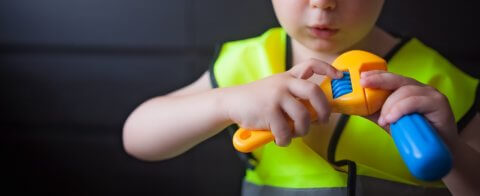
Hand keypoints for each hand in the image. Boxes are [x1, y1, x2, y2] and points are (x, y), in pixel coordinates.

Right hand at [222, 59, 342, 145]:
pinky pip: (286, 131)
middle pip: (314, 92)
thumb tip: (317, 111)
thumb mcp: (276, 89)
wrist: (231, 102)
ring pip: (303, 116)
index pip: (311, 65)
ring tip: (295, 133)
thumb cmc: (257, 100)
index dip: (328, 69)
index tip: (339, 76)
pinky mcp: (268, 111)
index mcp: (288, 77)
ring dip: (303, 130)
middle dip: (324, 109)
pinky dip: (285, 140)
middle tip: (322, 120)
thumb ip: (294, 95)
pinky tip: (280, 139)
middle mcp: (284, 83)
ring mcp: (276, 97)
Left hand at [360, 70, 458, 143]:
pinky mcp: (439, 103)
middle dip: (379, 80)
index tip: (361, 77)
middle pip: (397, 80)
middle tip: (364, 84)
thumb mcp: (388, 121)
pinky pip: (414, 101)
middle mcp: (420, 88)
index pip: (391, 78)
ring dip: (390, 106)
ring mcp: (431, 94)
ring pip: (405, 92)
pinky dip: (400, 109)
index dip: (377, 75)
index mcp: (409, 89)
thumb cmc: (412, 134)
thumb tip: (353, 105)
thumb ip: (374, 111)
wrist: (436, 151)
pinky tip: (392, 119)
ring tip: (383, 120)